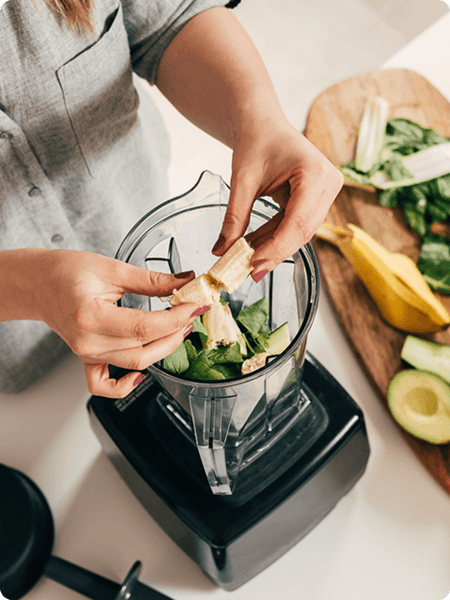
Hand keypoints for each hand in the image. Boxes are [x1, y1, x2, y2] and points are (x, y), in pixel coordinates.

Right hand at [31, 250, 200, 397]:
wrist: (39, 283)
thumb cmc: (66, 272)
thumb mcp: (112, 268)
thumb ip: (151, 280)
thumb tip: (184, 281)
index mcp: (90, 316)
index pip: (145, 326)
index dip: (176, 318)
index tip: (195, 306)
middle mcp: (87, 341)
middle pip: (144, 349)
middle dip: (175, 333)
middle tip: (191, 313)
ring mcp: (86, 354)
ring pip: (135, 364)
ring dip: (163, 349)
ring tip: (178, 328)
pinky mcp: (87, 359)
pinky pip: (104, 385)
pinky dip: (124, 386)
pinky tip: (141, 375)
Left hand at [212, 120, 342, 278]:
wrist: (263, 123)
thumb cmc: (256, 140)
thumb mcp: (242, 180)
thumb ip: (234, 218)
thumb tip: (221, 251)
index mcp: (315, 173)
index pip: (298, 221)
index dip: (276, 247)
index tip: (253, 264)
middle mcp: (328, 183)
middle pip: (303, 231)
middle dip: (275, 252)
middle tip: (249, 271)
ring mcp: (326, 192)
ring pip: (301, 232)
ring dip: (274, 247)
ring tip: (247, 260)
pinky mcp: (318, 199)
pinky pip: (297, 225)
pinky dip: (276, 236)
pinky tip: (255, 246)